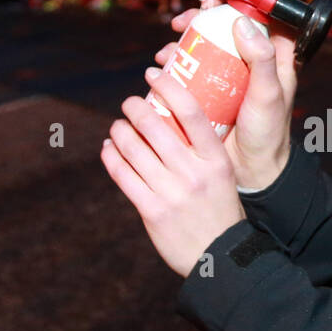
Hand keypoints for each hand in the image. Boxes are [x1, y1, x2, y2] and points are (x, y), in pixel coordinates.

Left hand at [101, 70, 245, 277]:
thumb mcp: (222, 175)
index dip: (168, 86)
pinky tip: (109, 149)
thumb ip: (200, 149)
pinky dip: (111, 156)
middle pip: (156, 125)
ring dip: (119, 131)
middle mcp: (194, 173)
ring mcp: (172, 192)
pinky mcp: (152, 210)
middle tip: (130, 102)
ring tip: (118, 126)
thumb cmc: (219, 209)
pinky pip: (123, 175)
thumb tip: (167, 116)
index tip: (153, 74)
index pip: (191, 111)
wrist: (219, 256)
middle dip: (135, 107)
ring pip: (133, 148)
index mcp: (216, 160)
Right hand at [157, 0, 296, 189]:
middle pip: (231, 17)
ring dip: (187, 33)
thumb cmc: (268, 132)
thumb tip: (242, 22)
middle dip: (207, 9)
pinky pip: (192, 62)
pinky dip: (176, 57)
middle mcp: (255, 55)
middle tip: (190, 15)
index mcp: (278, 52)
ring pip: (209, 36)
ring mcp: (232, 69)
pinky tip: (164, 62)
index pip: (274, 7)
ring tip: (173, 40)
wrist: (252, 169)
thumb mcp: (269, 94)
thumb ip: (263, 59)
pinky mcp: (213, 84)